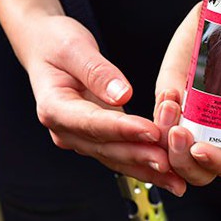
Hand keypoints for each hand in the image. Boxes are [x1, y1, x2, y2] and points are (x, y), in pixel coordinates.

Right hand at [21, 13, 187, 195]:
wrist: (43, 45)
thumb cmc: (56, 41)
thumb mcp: (75, 47)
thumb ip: (98, 71)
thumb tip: (123, 95)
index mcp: (53, 107)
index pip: (92, 123)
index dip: (123, 129)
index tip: (151, 130)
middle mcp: (64, 129)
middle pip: (105, 148)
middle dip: (140, 156)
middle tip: (171, 163)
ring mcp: (78, 136)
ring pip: (114, 157)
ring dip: (145, 169)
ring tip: (176, 179)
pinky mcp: (94, 136)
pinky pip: (119, 152)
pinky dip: (143, 162)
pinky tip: (168, 172)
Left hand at [153, 2, 220, 187]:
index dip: (215, 162)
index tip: (201, 150)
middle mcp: (215, 130)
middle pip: (194, 166)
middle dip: (181, 158)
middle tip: (178, 134)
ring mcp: (192, 115)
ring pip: (172, 146)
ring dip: (164, 135)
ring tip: (170, 107)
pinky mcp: (175, 95)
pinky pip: (161, 114)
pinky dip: (160, 110)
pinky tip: (167, 95)